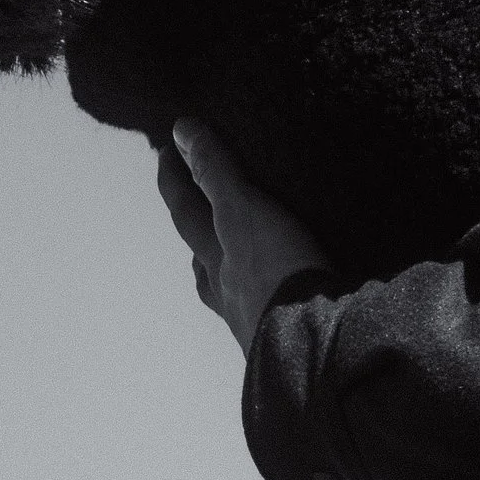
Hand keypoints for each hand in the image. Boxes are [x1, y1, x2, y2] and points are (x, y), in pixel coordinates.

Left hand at [161, 120, 329, 354]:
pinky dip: (267, 300)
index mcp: (217, 259)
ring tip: (236, 263)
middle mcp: (228, 293)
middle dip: (196, 236)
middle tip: (193, 215)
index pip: (188, 213)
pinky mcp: (288, 340)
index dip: (175, 183)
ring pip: (228, 294)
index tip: (165, 153)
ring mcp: (255, 322)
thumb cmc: (275, 276)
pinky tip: (286, 300)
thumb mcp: (243, 212)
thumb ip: (216, 171)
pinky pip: (267, 313)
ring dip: (225, 275)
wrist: (314, 351)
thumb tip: (181, 128)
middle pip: (201, 262)